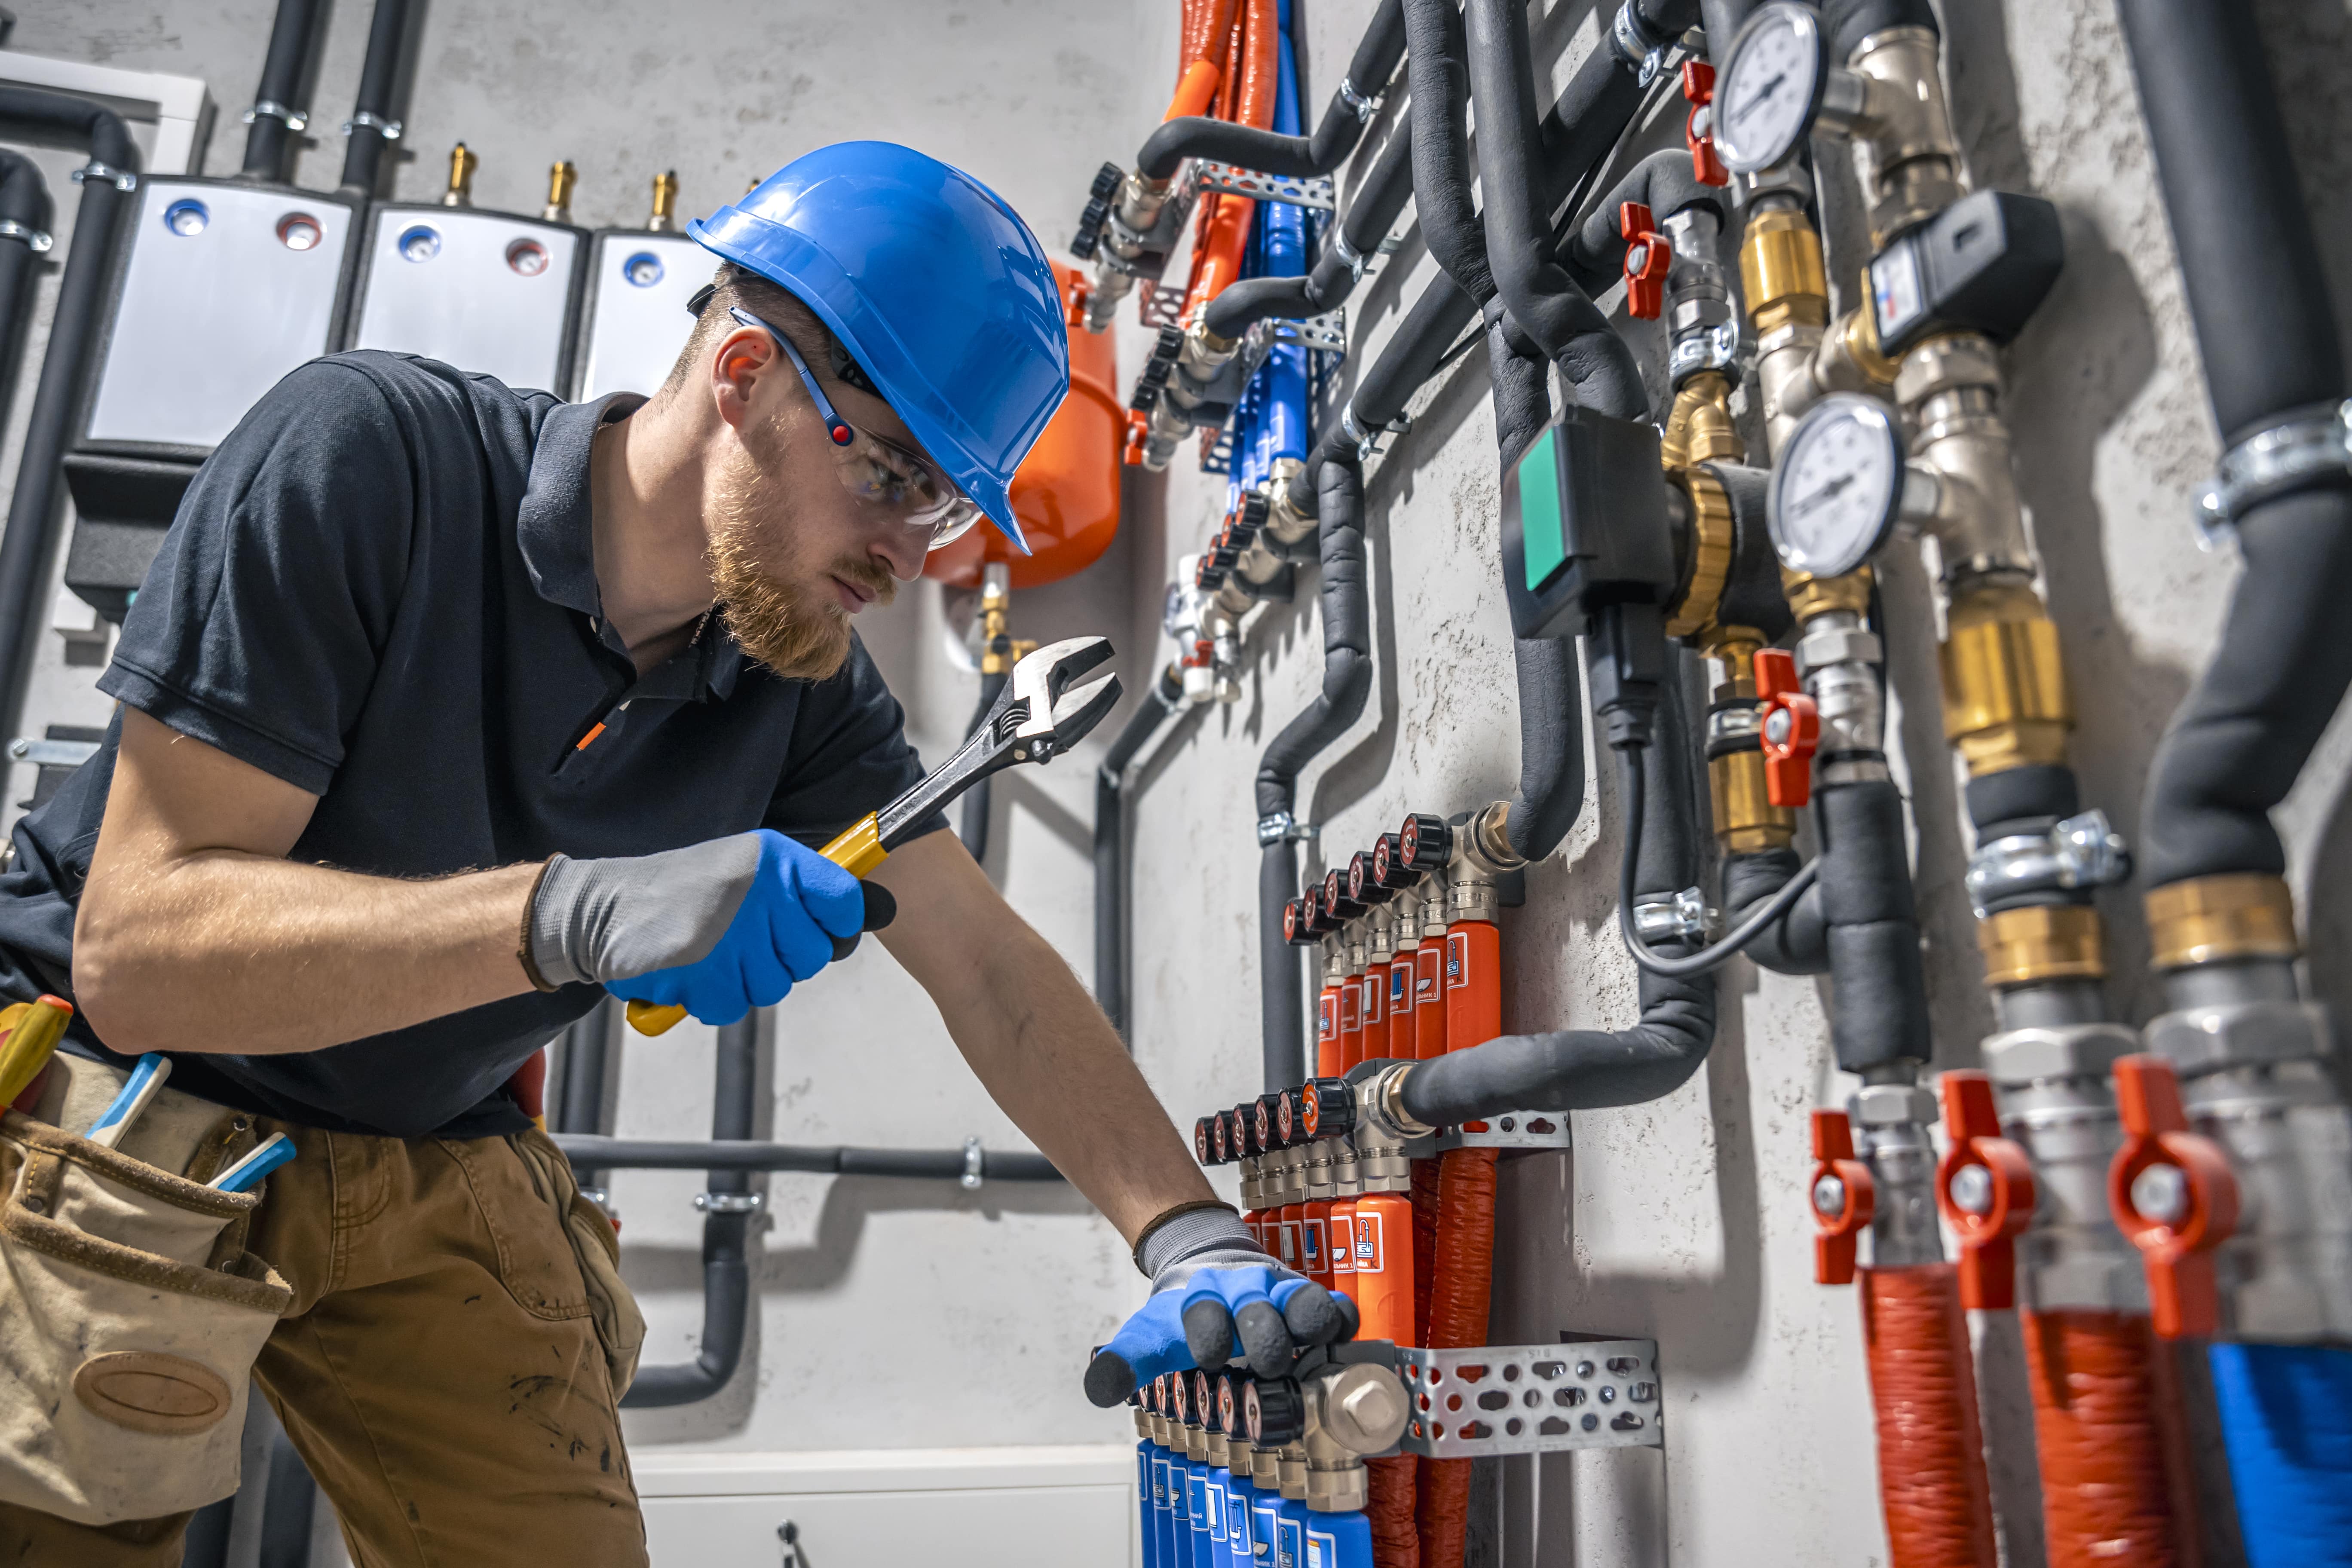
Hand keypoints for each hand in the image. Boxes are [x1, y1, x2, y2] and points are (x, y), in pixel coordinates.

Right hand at [528, 829, 862, 1024]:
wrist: (603, 907)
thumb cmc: (682, 893)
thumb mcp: (745, 869)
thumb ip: (803, 892)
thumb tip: (877, 912)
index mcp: (774, 859)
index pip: (844, 902)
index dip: (836, 925)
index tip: (812, 928)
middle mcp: (759, 889)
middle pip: (813, 956)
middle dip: (780, 960)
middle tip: (741, 940)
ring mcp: (731, 932)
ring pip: (773, 986)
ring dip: (742, 980)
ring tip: (710, 950)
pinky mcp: (702, 970)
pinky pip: (732, 1006)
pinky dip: (711, 999)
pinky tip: (691, 970)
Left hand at [1082, 1208, 1356, 1407]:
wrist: (1207, 1262)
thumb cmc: (1183, 1314)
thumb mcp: (1149, 1334)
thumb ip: (1125, 1359)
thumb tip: (1098, 1388)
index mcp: (1201, 1303)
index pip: (1205, 1317)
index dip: (1209, 1335)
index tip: (1208, 1356)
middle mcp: (1243, 1295)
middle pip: (1260, 1313)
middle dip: (1264, 1339)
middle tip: (1265, 1361)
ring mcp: (1280, 1295)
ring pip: (1305, 1303)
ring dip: (1309, 1323)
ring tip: (1310, 1343)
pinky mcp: (1309, 1300)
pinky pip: (1336, 1305)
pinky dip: (1342, 1320)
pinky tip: (1339, 1338)